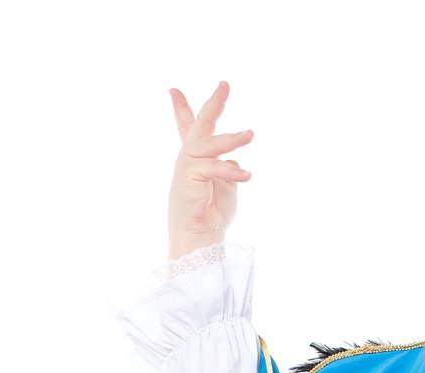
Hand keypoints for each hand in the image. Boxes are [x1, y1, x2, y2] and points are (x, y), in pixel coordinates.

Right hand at [167, 79, 253, 258]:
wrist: (198, 236)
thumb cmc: (212, 214)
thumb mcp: (226, 186)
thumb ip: (228, 168)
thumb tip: (235, 158)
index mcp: (195, 159)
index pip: (188, 129)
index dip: (181, 109)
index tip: (173, 90)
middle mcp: (188, 158)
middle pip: (200, 125)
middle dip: (213, 105)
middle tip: (225, 85)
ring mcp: (188, 165)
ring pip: (210, 143)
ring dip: (232, 139)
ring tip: (251, 134)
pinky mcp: (192, 176)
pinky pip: (214, 167)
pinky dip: (230, 170)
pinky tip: (246, 174)